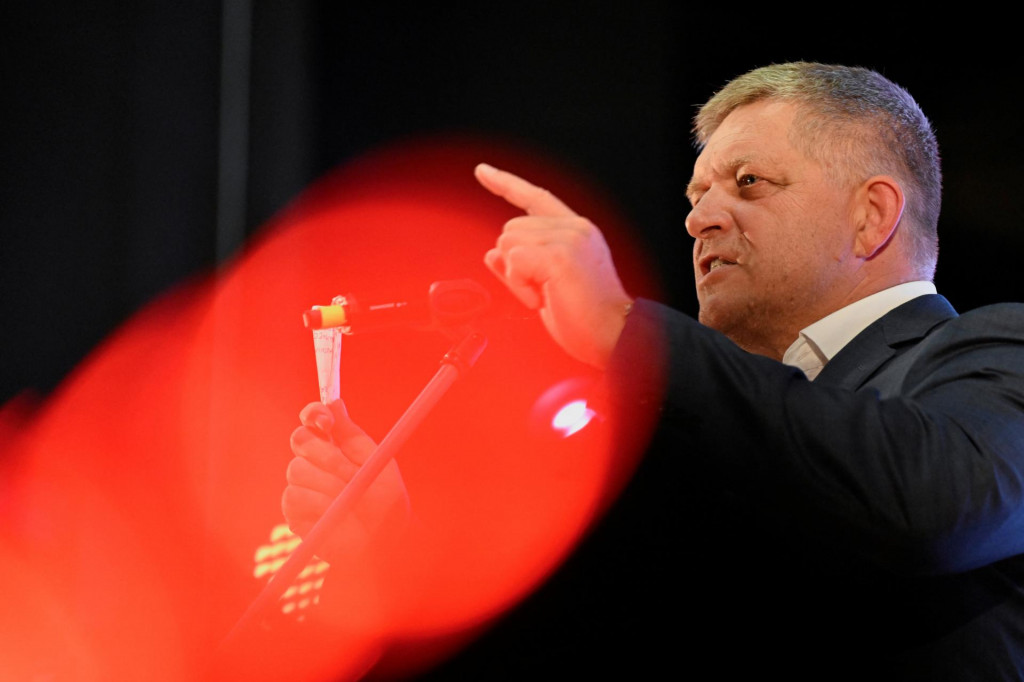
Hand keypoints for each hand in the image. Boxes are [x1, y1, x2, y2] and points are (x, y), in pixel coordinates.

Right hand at [282, 400, 410, 562]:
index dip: (314, 414)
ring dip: (329, 485)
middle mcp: (314, 461)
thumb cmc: (386, 503)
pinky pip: (294, 496)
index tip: (326, 422)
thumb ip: (353, 435)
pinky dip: (319, 505)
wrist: (384, 543)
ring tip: (351, 501)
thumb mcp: (376, 463)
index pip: (313, 418)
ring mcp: (302, 484)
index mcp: (336, 444)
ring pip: (297, 470)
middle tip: (349, 472)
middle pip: (300, 439)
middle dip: (325, 454)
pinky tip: (336, 516)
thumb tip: (335, 402)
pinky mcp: (294, 510)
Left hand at [475, 163, 632, 368]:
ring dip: (516, 277)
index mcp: (576, 231)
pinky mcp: (559, 255)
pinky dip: (519, 285)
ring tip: (545, 294)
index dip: (506, 184)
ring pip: (508, 243)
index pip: (535, 198)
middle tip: (542, 291)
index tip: (482, 171)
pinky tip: (542, 298)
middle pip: (510, 229)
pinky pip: (514, 261)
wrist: (613, 334)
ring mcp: (569, 238)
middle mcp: (575, 227)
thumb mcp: (546, 286)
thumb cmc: (585, 317)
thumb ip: (519, 266)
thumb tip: (492, 254)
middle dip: (514, 265)